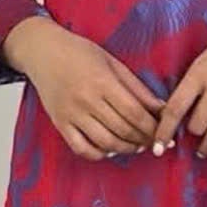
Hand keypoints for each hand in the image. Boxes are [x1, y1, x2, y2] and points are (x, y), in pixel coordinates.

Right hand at [6, 17, 165, 158]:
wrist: (43, 51)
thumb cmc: (80, 53)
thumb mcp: (113, 63)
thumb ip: (137, 88)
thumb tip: (162, 108)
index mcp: (103, 81)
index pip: (135, 113)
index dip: (152, 127)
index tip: (163, 132)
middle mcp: (86, 100)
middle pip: (123, 130)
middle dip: (143, 139)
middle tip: (154, 141)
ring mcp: (71, 114)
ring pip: (105, 143)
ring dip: (126, 149)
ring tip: (137, 146)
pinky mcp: (60, 123)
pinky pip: (81, 148)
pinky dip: (99, 154)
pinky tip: (110, 149)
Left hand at [149, 22, 206, 161]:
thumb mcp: (204, 59)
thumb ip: (191, 84)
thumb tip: (172, 113)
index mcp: (199, 73)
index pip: (175, 108)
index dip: (164, 132)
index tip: (157, 148)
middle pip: (196, 125)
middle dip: (192, 135)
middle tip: (192, 137)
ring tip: (203, 151)